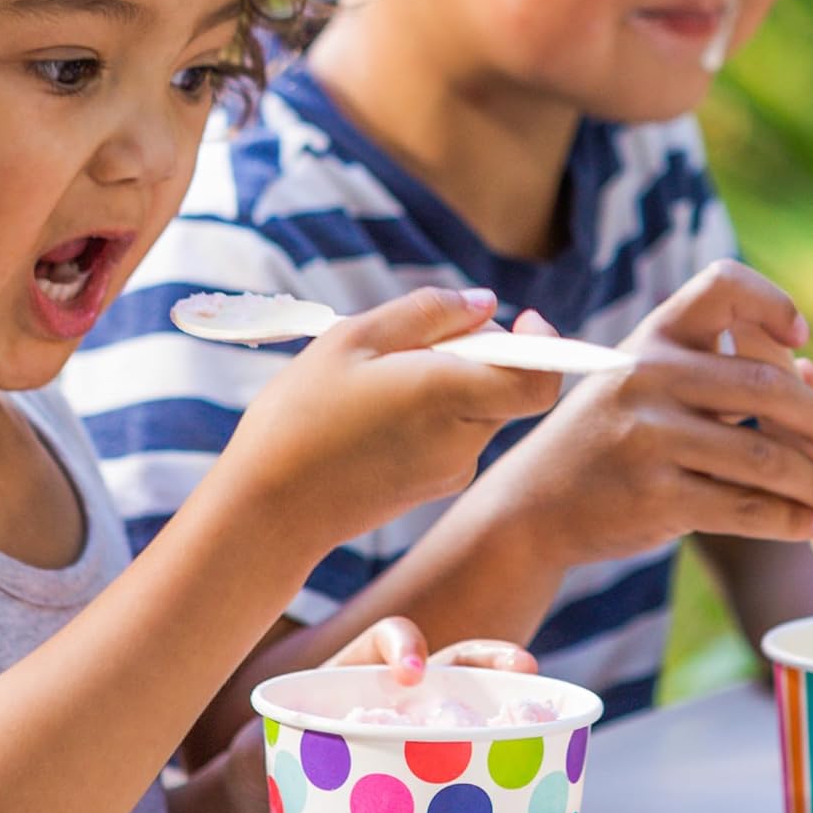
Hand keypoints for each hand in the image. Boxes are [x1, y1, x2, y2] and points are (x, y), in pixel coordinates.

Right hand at [219, 286, 559, 560]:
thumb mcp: (352, 339)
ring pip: (479, 407)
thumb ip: (427, 312)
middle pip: (506, 384)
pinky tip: (373, 411)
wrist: (269, 509)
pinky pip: (454, 434)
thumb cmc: (300, 417)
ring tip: (378, 377)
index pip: (539, 378)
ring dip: (451, 381)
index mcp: (448, 394)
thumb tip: (486, 303)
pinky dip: (433, 412)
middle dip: (478, 351)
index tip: (519, 318)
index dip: (543, 344)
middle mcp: (462, 438)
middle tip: (414, 340)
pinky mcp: (432, 487)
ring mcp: (450, 469)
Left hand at [220, 615, 534, 812]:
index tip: (411, 675)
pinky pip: (477, 757)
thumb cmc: (264, 768)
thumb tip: (257, 760)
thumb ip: (262, 749)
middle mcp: (397, 697)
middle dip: (488, 657)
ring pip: (475, 705)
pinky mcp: (437, 771)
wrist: (269, 812)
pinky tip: (537, 768)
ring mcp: (423, 732)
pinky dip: (508, 758)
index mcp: (355, 676)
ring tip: (547, 706)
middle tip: (522, 664)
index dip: (403, 645)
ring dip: (513, 700)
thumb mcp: (259, 749)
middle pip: (451, 663)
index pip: (386, 639)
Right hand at [491, 260, 812, 568]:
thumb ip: (718, 380)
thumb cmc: (603, 444)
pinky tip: (812, 523)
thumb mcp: (643, 392)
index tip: (799, 341)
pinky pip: (746, 508)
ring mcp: (648, 438)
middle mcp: (646, 377)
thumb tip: (812, 374)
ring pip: (766, 457)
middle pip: (766, 384)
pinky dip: (792, 519)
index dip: (772, 304)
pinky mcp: (657, 496)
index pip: (721, 287)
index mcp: (647, 341)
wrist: (531, 505)